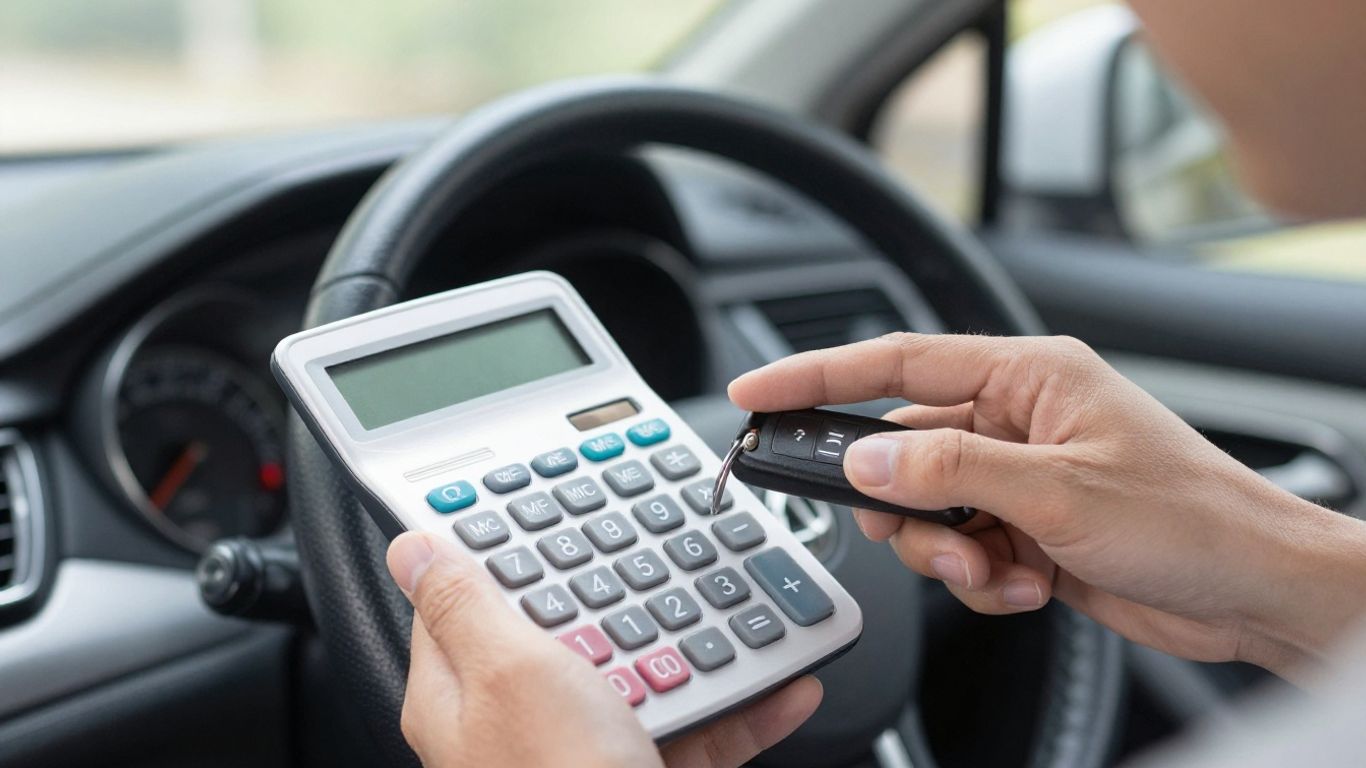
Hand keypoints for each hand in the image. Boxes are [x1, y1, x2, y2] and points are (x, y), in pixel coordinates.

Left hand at [386, 532, 821, 766]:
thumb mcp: (509, 671)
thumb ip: (466, 604)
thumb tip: (413, 546)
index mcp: (462, 695)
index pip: (464, 599)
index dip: (503, 548)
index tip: (543, 507)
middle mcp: (519, 724)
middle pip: (568, 630)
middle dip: (621, 592)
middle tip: (657, 553)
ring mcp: (585, 753)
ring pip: (644, 675)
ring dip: (697, 644)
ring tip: (738, 610)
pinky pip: (700, 727)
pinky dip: (745, 703)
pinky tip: (783, 682)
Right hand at [730, 333, 1365, 679]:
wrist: (1255, 591)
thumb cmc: (1192, 518)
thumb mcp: (1058, 489)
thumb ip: (950, 469)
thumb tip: (868, 456)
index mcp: (1027, 376)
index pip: (896, 360)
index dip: (817, 374)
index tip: (757, 392)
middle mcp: (1017, 420)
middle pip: (903, 448)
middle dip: (904, 504)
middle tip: (919, 533)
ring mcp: (1020, 477)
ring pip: (926, 510)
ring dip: (948, 553)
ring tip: (999, 569)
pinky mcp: (1027, 529)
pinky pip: (961, 550)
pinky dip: (981, 579)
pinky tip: (1030, 584)